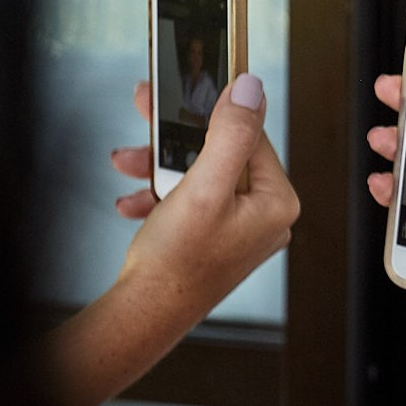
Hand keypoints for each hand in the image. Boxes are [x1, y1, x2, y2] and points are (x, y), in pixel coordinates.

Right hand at [107, 76, 299, 318]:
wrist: (143, 316)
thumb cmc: (176, 261)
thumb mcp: (204, 186)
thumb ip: (231, 134)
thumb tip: (250, 88)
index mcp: (277, 202)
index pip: (251, 137)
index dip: (213, 112)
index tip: (184, 92)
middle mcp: (264, 217)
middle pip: (221, 155)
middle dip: (176, 143)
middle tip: (147, 113)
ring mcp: (239, 231)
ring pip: (199, 177)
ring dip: (160, 169)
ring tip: (128, 165)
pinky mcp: (213, 242)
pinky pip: (189, 203)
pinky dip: (159, 198)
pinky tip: (134, 202)